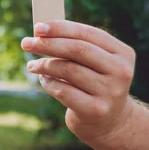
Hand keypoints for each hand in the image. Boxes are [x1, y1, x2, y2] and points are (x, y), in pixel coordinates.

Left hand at [21, 20, 136, 144]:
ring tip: (32, 66)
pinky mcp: (96, 110)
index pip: (87, 33)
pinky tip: (44, 80)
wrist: (109, 121)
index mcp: (122, 53)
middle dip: (48, 44)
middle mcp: (120, 72)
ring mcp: (110, 92)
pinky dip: (48, 83)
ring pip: (68, 70)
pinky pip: (63, 91)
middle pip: (78, 50)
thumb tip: (40, 32)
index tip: (37, 28)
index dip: (60, 28)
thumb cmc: (94, 83)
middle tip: (26, 43)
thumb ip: (74, 45)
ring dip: (44, 65)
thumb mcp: (94, 62)